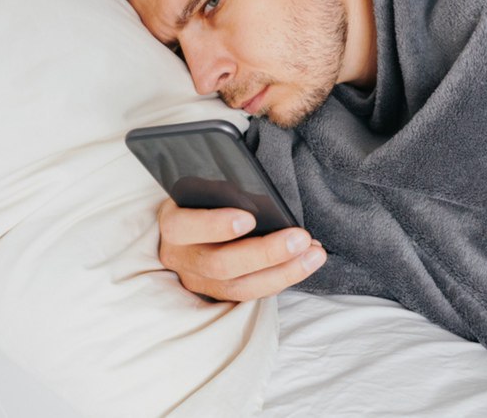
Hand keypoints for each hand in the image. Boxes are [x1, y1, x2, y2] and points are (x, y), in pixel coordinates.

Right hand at [156, 198, 326, 301]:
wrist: (187, 229)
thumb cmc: (201, 201)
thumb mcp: (203, 190)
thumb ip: (222, 193)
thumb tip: (262, 199)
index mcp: (173, 225)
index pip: (185, 227)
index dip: (215, 225)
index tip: (249, 217)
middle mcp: (181, 258)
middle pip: (220, 265)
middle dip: (265, 253)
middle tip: (300, 238)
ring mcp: (199, 281)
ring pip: (240, 288)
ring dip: (284, 271)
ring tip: (314, 253)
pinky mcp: (218, 295)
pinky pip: (252, 294)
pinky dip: (282, 279)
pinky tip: (306, 263)